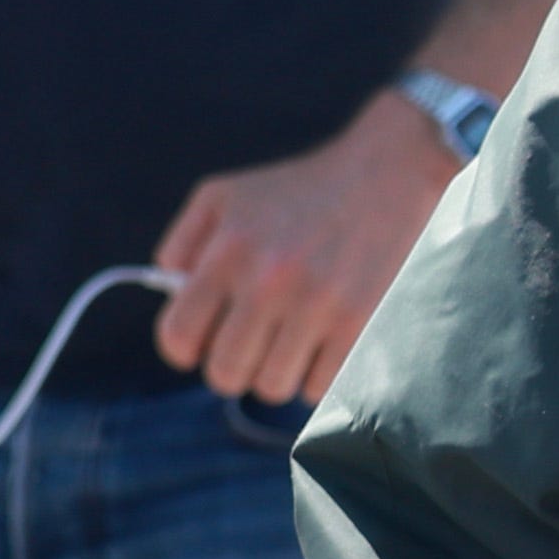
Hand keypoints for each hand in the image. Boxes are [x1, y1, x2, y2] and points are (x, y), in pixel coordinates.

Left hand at [153, 94, 460, 403]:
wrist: (388, 171)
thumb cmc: (299, 188)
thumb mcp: (224, 195)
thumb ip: (183, 243)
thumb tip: (170, 296)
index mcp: (229, 251)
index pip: (179, 334)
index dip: (184, 350)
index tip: (203, 344)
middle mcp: (269, 281)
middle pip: (226, 373)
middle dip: (234, 366)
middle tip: (253, 345)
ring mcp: (317, 305)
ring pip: (273, 387)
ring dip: (278, 372)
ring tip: (292, 342)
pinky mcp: (359, 322)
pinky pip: (319, 386)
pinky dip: (317, 375)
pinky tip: (323, 344)